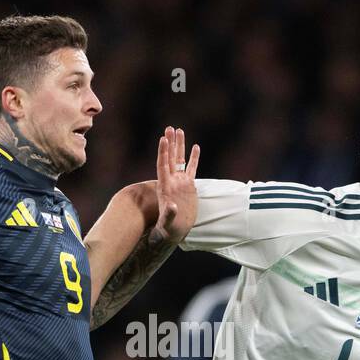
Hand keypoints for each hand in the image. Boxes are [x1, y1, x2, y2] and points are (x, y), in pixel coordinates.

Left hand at [152, 125, 200, 243]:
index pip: (163, 166)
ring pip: (180, 160)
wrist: (175, 231)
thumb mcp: (167, 222)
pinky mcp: (189, 186)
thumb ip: (169, 214)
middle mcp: (172, 181)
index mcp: (165, 187)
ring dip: (180, 146)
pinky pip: (192, 168)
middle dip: (170, 143)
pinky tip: (196, 146)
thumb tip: (172, 206)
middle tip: (170, 128)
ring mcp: (180, 182)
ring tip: (179, 130)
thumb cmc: (168, 228)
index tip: (163, 139)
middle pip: (171, 158)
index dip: (163, 152)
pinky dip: (194, 158)